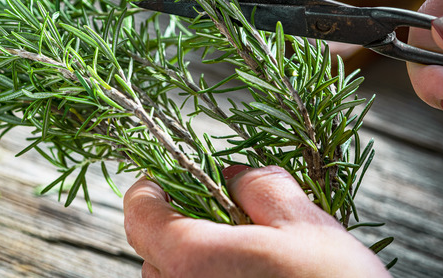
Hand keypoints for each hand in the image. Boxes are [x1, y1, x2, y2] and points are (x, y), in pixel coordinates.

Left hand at [123, 166, 389, 277]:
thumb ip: (260, 186)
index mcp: (190, 259)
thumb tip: (235, 174)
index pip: (138, 210)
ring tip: (250, 255)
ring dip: (199, 258)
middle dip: (184, 222)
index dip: (155, 185)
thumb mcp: (305, 224)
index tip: (179, 177)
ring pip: (172, 277)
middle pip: (153, 246)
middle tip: (229, 216)